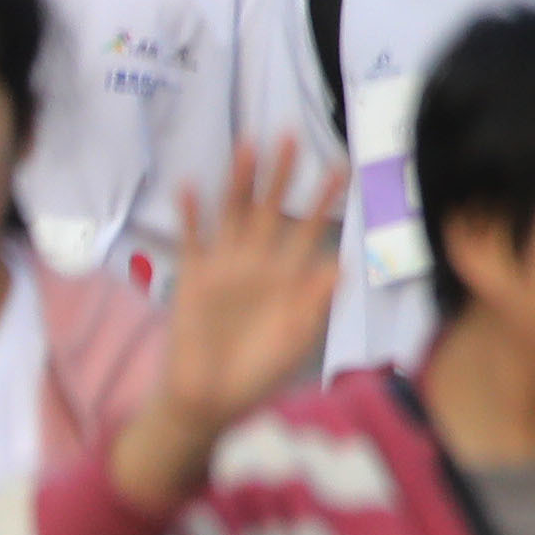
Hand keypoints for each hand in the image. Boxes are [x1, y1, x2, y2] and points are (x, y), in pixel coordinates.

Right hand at [118, 145, 340, 513]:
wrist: (211, 399)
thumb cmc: (259, 371)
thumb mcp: (297, 336)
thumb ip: (317, 302)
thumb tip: (343, 266)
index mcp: (289, 275)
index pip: (310, 227)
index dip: (324, 199)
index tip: (340, 166)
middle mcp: (257, 262)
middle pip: (269, 208)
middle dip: (280, 174)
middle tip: (290, 135)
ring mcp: (224, 267)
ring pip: (232, 214)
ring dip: (239, 181)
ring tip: (247, 145)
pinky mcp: (192, 279)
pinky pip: (192, 241)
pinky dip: (191, 216)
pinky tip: (191, 188)